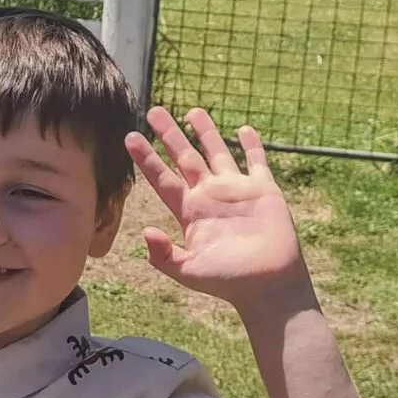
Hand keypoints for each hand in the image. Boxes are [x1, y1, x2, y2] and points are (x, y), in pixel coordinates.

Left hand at [126, 108, 309, 310]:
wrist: (268, 286)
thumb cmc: (229, 282)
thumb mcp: (189, 271)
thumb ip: (164, 255)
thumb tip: (144, 232)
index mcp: (190, 211)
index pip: (162, 178)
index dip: (146, 158)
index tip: (129, 137)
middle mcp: (210, 196)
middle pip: (185, 158)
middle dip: (170, 135)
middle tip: (154, 111)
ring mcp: (236, 191)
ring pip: (217, 153)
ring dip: (205, 132)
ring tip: (192, 111)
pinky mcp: (264, 191)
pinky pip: (256, 162)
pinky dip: (252, 146)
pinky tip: (243, 130)